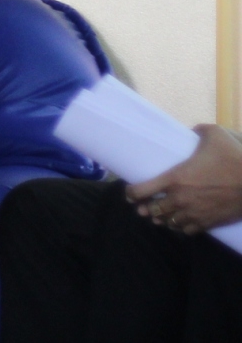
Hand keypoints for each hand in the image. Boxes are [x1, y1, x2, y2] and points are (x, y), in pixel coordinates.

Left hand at [127, 125, 241, 234]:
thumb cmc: (234, 158)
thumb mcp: (214, 135)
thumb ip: (198, 131)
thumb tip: (192, 131)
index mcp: (175, 178)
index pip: (142, 191)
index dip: (131, 193)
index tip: (129, 192)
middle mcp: (180, 199)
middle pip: (153, 210)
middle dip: (146, 208)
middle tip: (143, 206)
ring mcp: (194, 213)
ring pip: (168, 222)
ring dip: (162, 219)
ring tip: (160, 215)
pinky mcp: (208, 223)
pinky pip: (187, 230)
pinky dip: (180, 227)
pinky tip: (180, 223)